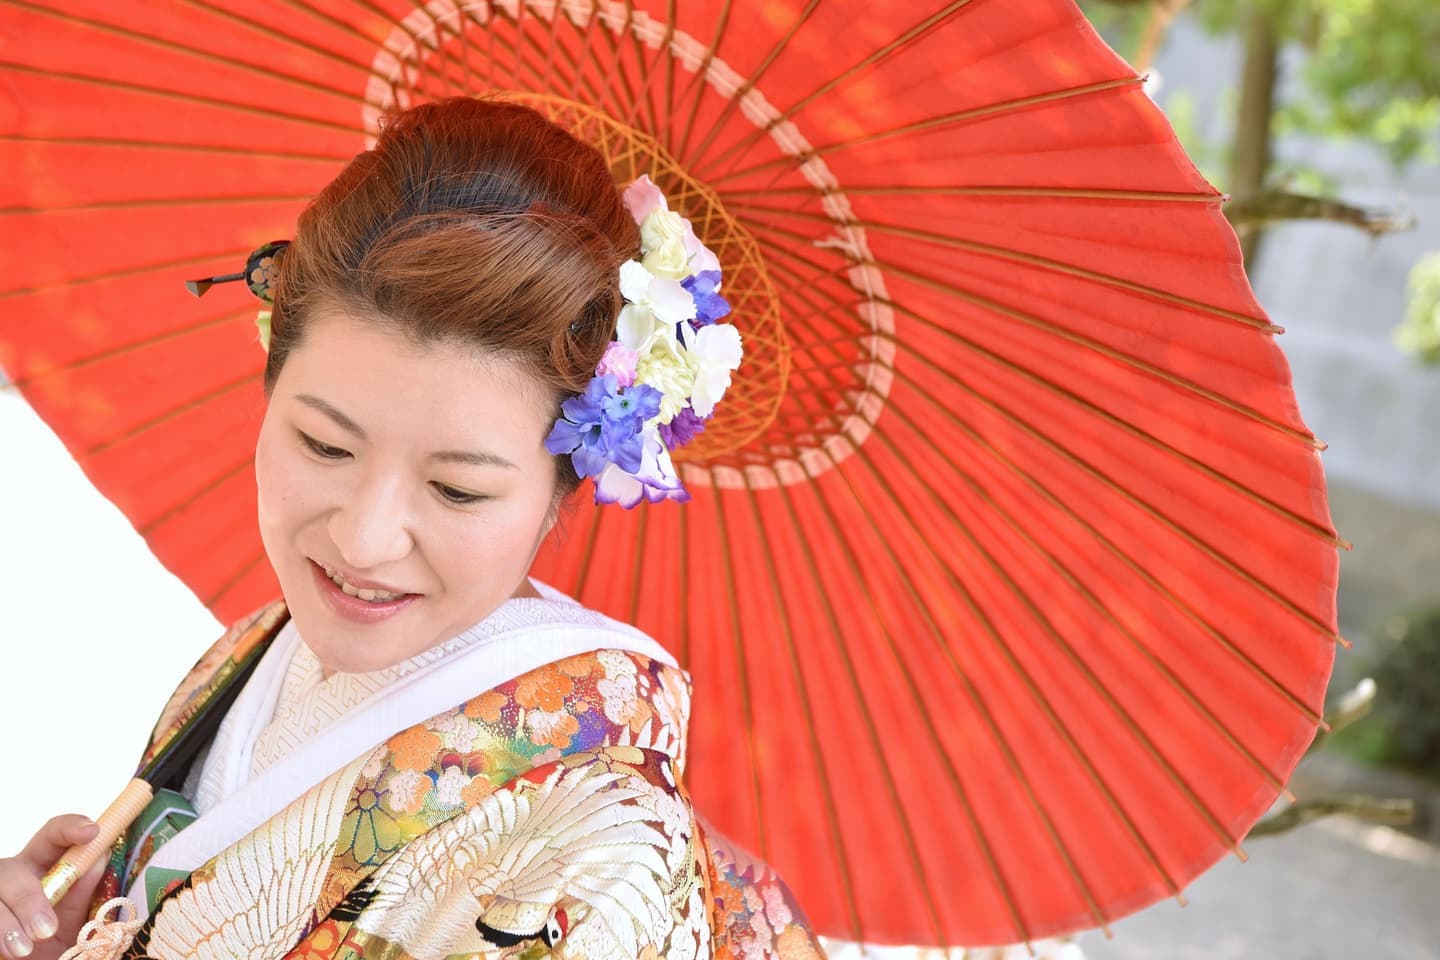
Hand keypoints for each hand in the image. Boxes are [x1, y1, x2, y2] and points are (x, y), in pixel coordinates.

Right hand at [0, 816, 106, 959]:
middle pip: (10, 870)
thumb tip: (100, 855)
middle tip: (46, 930)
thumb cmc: (54, 945)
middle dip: (27, 899)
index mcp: (42, 866)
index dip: (70, 827)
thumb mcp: (73, 920)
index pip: (52, 835)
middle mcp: (14, 877)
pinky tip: (8, 952)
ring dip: (6, 924)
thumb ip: (82, 892)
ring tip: (23, 951)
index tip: (92, 832)